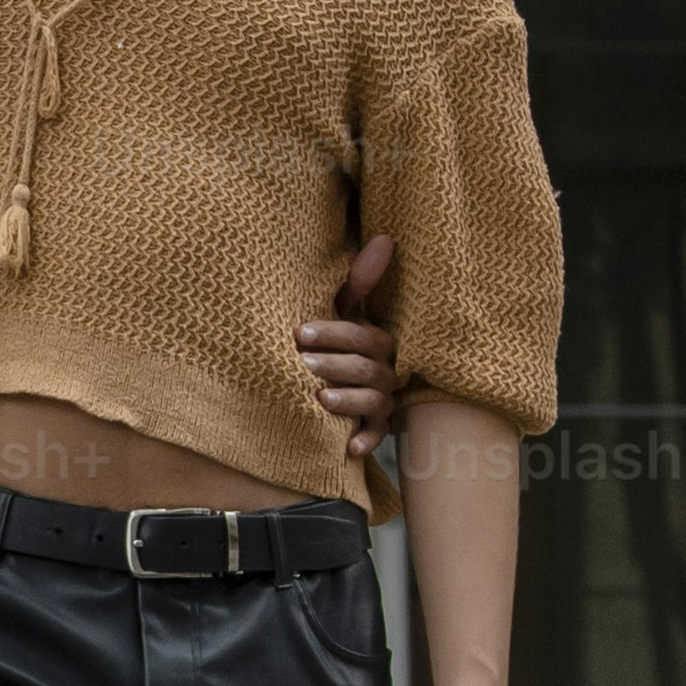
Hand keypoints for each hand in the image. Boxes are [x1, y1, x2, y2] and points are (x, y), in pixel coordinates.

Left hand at [295, 231, 398, 450]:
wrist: (332, 379)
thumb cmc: (336, 338)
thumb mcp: (343, 311)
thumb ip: (358, 282)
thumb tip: (387, 238)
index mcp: (378, 340)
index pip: (362, 336)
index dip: (333, 334)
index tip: (298, 333)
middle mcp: (386, 370)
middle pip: (368, 369)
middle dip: (336, 365)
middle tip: (303, 364)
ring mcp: (383, 400)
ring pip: (374, 401)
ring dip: (348, 400)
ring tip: (319, 398)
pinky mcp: (376, 426)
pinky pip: (378, 436)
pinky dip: (365, 442)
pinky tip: (346, 448)